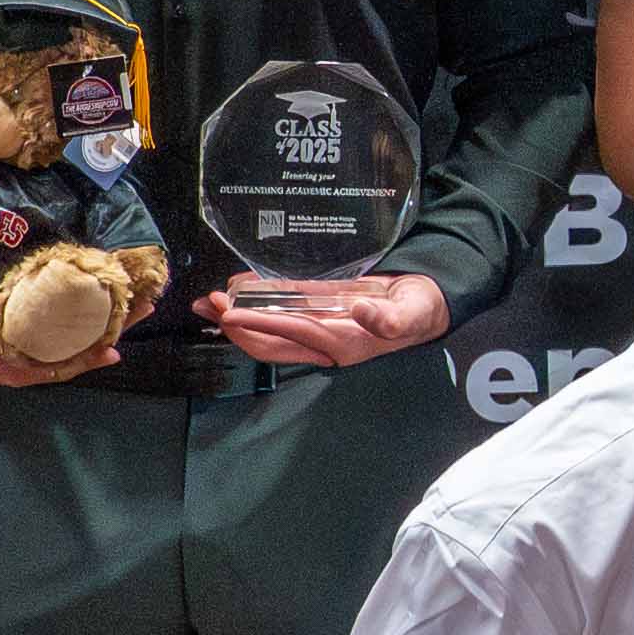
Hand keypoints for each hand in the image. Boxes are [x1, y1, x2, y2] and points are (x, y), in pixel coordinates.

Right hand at [0, 306, 124, 387]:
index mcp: (13, 365)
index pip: (59, 364)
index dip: (87, 357)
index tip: (115, 346)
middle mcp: (27, 357)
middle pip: (76, 347)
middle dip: (111, 329)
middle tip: (143, 307)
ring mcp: (28, 344)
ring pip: (74, 336)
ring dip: (104, 319)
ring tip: (135, 299)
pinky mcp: (25, 329)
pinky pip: (61, 326)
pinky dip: (83, 314)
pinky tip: (102, 301)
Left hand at [191, 271, 450, 368]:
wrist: (426, 306)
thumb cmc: (418, 309)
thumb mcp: (411, 312)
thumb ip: (389, 317)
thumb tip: (362, 311)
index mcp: (343, 343)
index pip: (292, 334)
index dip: (259, 324)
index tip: (230, 314)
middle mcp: (324, 341)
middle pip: (269, 342)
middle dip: (236, 326)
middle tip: (209, 304)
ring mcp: (317, 330)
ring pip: (268, 330)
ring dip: (237, 318)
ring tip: (207, 301)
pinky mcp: (317, 315)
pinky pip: (280, 313)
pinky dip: (256, 304)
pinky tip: (237, 291)